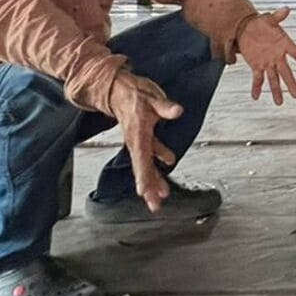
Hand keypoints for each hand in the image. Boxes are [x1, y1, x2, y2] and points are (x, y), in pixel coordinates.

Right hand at [110, 75, 183, 210]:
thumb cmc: (134, 94)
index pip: (141, 157)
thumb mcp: (151, 97)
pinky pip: (148, 159)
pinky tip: (164, 176)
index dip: (143, 175)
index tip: (144, 191)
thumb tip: (177, 111)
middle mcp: (136, 141)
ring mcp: (138, 142)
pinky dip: (155, 170)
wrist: (118, 90)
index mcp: (138, 133)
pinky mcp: (142, 141)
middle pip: (142, 168)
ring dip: (153, 182)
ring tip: (160, 198)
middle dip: (148, 187)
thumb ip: (165, 106)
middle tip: (154, 206)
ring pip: (145, 167)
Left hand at [237, 7, 295, 105]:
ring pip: (273, 79)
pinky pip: (258, 78)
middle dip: (291, 83)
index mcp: (283, 44)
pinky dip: (256, 87)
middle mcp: (277, 56)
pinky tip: (255, 96)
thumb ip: (277, 16)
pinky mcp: (256, 65)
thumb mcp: (268, 18)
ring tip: (280, 102)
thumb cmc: (260, 23)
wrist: (246, 27)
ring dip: (276, 90)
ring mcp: (267, 62)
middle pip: (286, 72)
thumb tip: (286, 9)